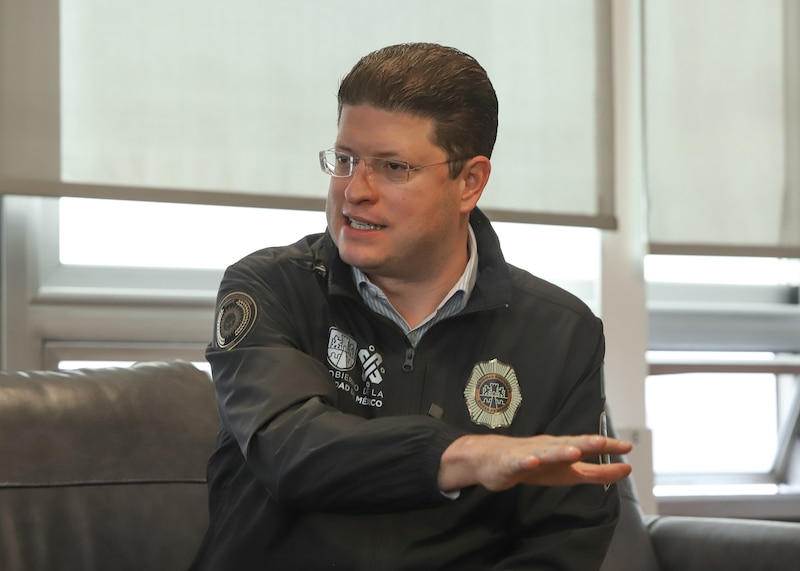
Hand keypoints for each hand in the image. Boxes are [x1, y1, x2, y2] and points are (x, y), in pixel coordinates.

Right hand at [438, 433, 632, 491]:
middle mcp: (548, 447)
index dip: (606, 446)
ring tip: (574, 451)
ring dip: (559, 451)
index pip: (588, 446)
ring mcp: (528, 453)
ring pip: (546, 451)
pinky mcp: (510, 463)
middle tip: (603, 440)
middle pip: (569, 443)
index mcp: (563, 449)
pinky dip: (525, 461)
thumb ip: (597, 472)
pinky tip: (532, 462)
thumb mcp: (569, 473)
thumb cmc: (533, 464)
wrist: (492, 460)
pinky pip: (518, 462)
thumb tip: (626, 470)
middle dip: (586, 442)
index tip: (627, 446)